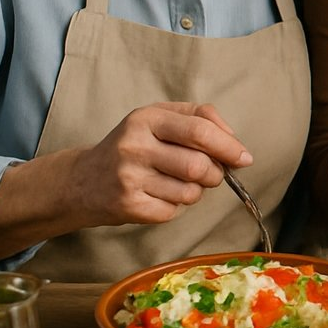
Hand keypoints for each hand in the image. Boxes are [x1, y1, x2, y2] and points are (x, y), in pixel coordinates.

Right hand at [69, 102, 249, 226]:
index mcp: (146, 119)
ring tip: (178, 182)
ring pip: (191, 192)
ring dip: (196, 191)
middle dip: (215, 173)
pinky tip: (159, 195)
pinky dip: (177, 206)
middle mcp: (134, 147)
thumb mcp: (160, 118)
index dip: (229, 146)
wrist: (82, 181)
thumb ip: (201, 117)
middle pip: (199, 166)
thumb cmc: (134, 145)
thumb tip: (234, 141)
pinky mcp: (129, 206)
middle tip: (210, 173)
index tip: (245, 158)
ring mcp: (129, 178)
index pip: (199, 131)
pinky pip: (174, 211)